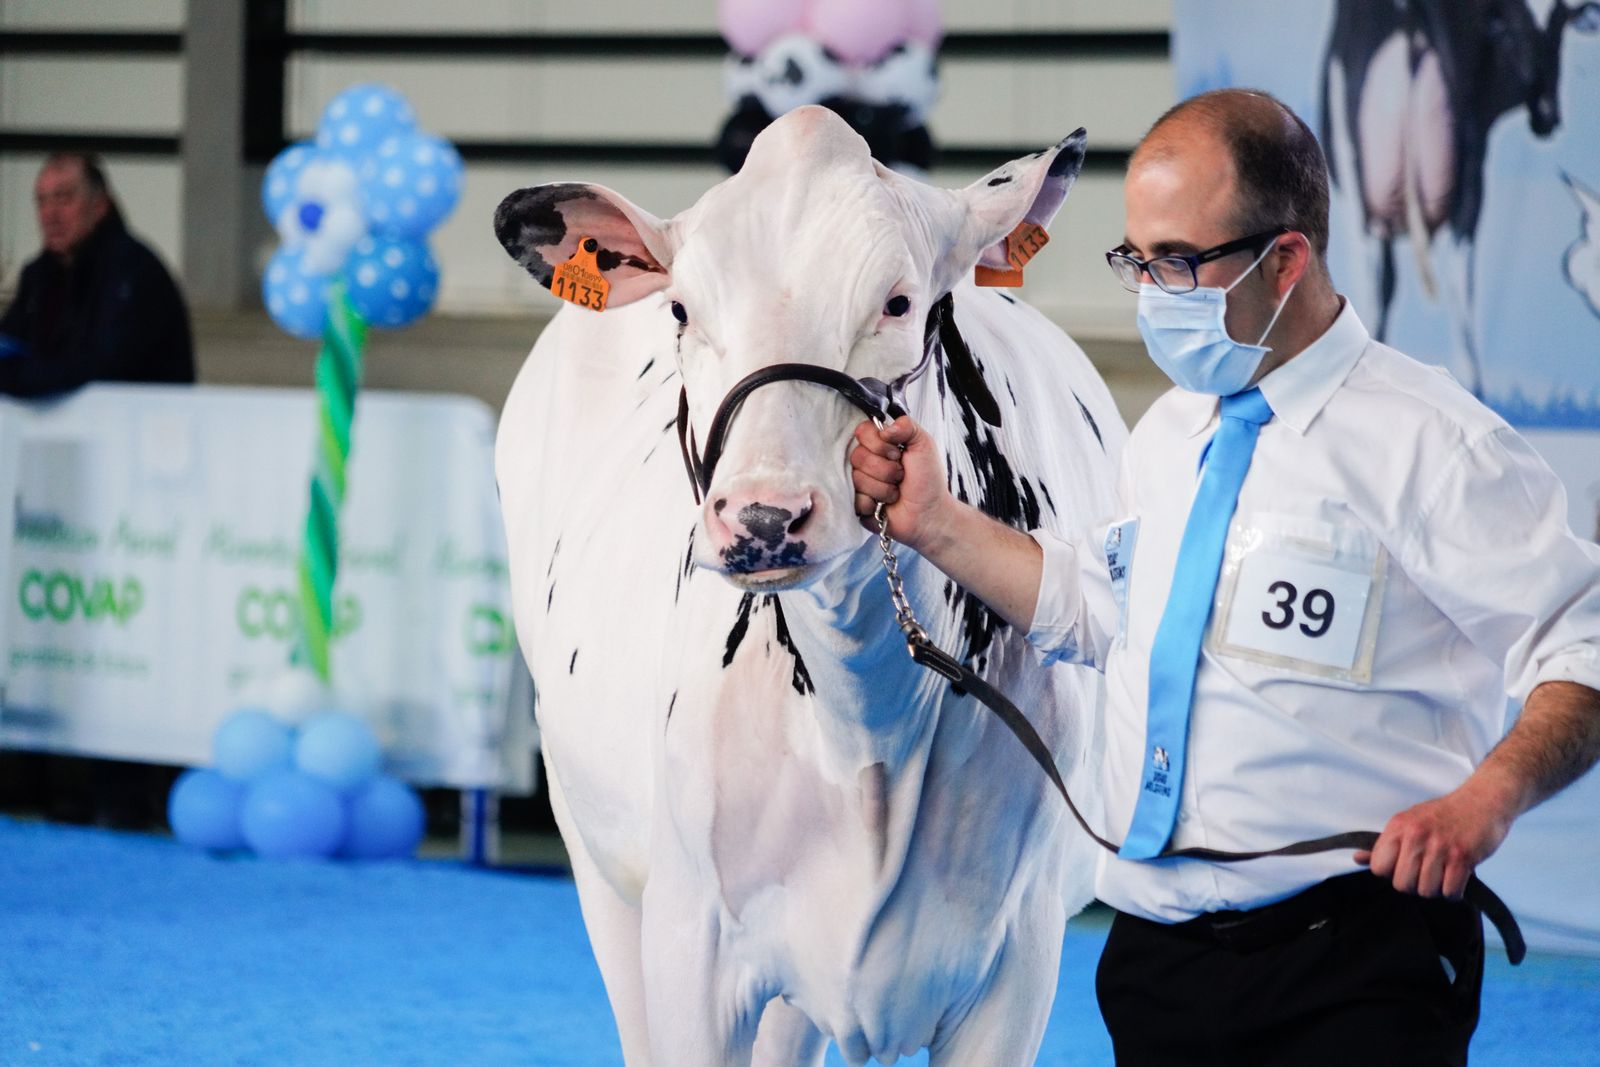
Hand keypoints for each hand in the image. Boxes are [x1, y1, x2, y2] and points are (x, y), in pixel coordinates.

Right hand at [849, 416, 948, 551]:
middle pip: (858, 456)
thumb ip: (907, 426)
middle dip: (886, 469)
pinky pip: (855, 499)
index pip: (862, 431)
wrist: (930, 513)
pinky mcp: (856, 504)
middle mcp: (866, 461)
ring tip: (896, 492)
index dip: (879, 444)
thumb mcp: (924, 444)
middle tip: (901, 476)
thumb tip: (884, 428)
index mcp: (880, 444)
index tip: (897, 453)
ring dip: (883, 488)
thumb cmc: (928, 479)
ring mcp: (859, 482)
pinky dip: (874, 504)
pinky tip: (884, 506)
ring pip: (857, 479)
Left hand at [1354, 785, 1515, 898]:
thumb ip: (1384, 843)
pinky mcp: (1463, 858)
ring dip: (1436, 889)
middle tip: (1426, 873)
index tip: (1403, 868)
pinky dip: (1454, 892)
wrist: (1482, 800)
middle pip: (1402, 884)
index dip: (1390, 874)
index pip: (1378, 867)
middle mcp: (1416, 836)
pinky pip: (1451, 892)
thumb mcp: (1408, 821)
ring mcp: (1440, 848)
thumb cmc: (1443, 814)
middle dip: (1414, 885)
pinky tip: (1456, 879)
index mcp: (1398, 827)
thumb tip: (1358, 859)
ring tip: (1442, 874)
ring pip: (1426, 891)